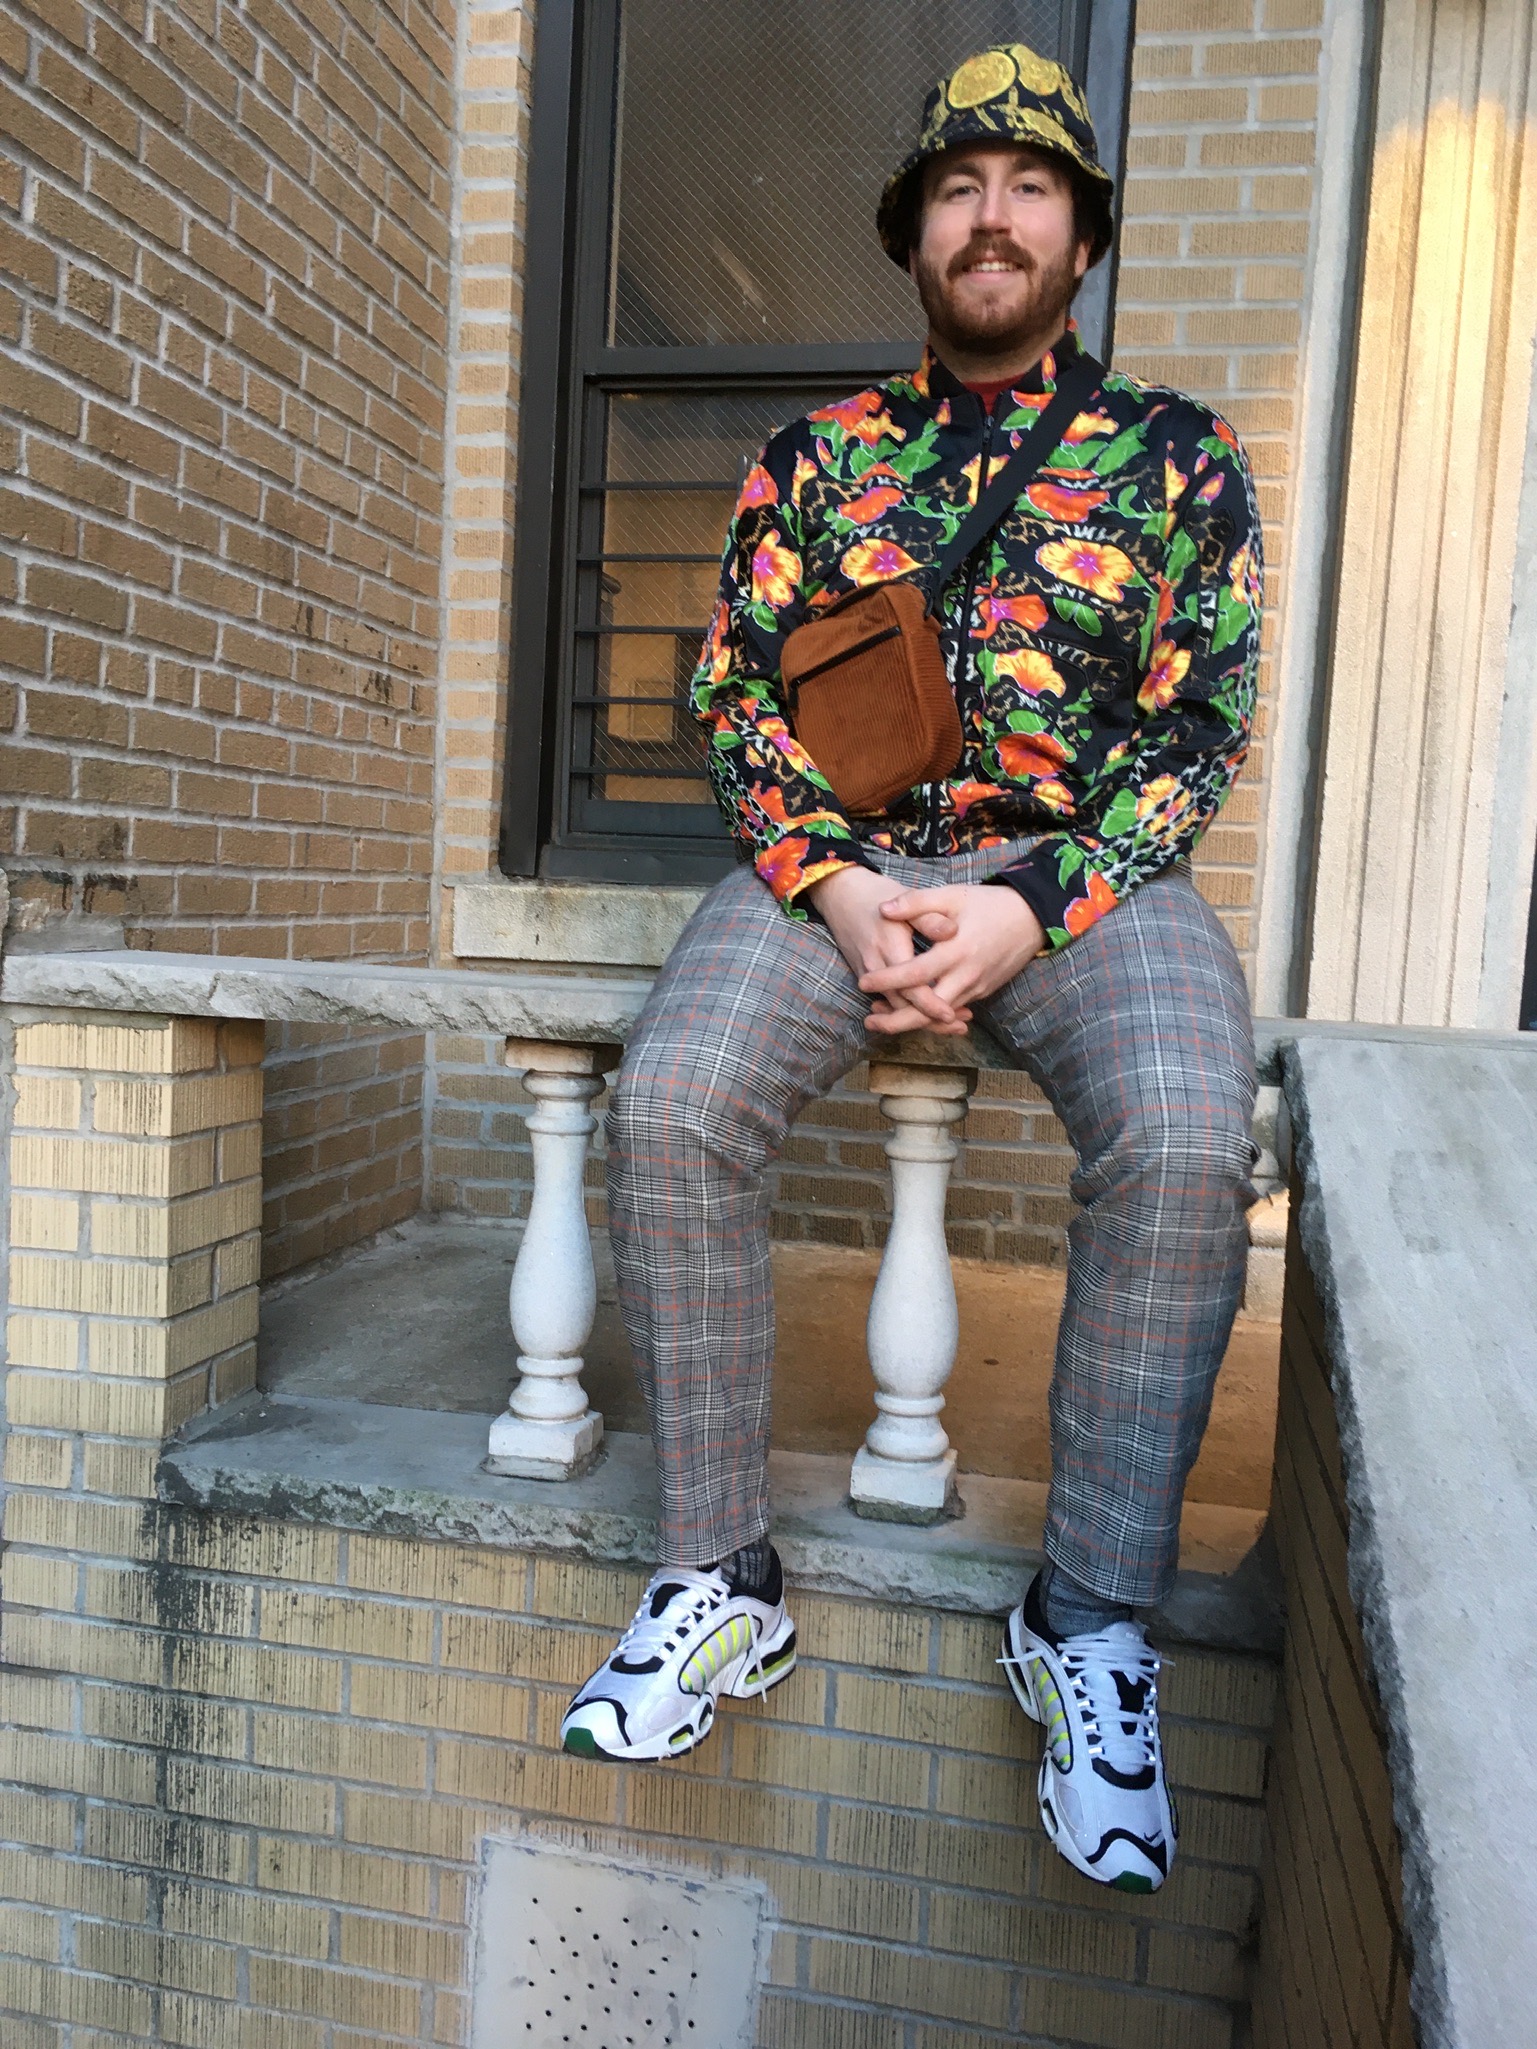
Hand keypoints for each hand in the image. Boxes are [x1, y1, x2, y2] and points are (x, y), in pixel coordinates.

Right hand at [806, 866, 969, 1035]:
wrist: (840, 894)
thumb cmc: (877, 894)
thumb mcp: (905, 899)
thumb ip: (928, 917)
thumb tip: (952, 930)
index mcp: (889, 947)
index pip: (910, 987)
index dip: (931, 1004)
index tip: (953, 1014)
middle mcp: (876, 966)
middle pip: (903, 1005)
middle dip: (930, 1020)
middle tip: (960, 1027)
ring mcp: (868, 974)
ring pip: (895, 1006)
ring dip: (921, 1017)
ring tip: (952, 1022)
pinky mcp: (866, 976)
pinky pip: (888, 999)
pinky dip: (907, 1009)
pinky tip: (926, 1014)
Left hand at [859, 883, 1044, 1031]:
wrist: (1032, 918)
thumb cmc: (989, 904)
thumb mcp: (953, 895)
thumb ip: (917, 902)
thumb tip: (883, 909)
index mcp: (956, 950)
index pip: (916, 973)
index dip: (888, 981)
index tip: (863, 982)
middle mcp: (966, 975)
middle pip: (928, 1010)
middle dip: (898, 1020)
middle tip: (869, 1020)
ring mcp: (976, 987)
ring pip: (940, 1016)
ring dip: (911, 1021)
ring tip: (882, 1018)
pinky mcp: (982, 992)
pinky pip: (953, 1010)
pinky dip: (931, 1015)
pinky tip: (912, 1012)